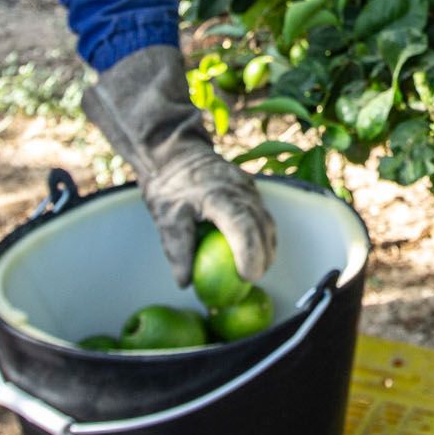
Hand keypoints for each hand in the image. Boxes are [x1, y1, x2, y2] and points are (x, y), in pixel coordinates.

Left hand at [82, 44, 277, 285]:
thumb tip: (186, 282)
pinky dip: (262, 235)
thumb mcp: (166, 218)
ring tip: (255, 270)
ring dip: (266, 247)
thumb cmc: (168, 185)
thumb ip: (177, 250)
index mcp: (220, 196)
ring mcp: (248, 187)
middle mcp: (240, 190)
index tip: (246, 277)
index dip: (249, 254)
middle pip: (262, 228)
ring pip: (267, 221)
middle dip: (262, 258)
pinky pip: (263, 214)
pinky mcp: (249, 188)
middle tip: (251, 280)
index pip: (244, 228)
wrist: (173, 151)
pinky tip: (254, 251)